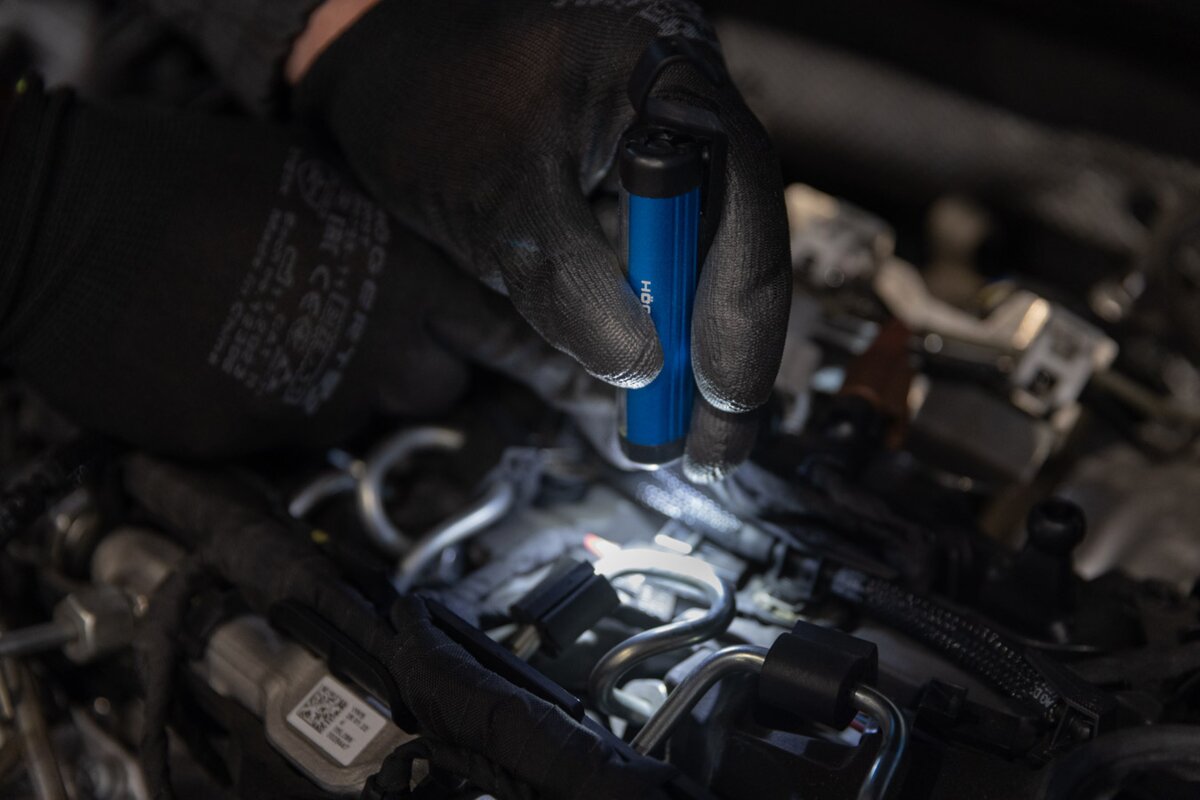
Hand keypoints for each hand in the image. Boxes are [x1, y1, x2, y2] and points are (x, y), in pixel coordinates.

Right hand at [0, 80, 563, 456]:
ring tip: (281, 340)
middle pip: (438, 393)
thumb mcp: (312, 182)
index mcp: (400, 276)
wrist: (61, 221)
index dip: (533, 358)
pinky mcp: (245, 443)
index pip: (502, 335)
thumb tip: (417, 262)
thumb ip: (384, 238)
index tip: (572, 384)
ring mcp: (307, 404)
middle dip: (417, 374)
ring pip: (358, 421)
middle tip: (374, 341)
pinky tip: (229, 363)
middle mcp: (368, 351)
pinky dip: (269, 410)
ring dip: (338, 391)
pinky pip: (283, 439)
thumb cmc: (181, 176)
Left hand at [288, 0, 791, 480]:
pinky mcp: (627, 198)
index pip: (742, 201)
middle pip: (736, 245)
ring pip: (702, 267)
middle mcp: (682, 119)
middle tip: (710, 450)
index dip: (738, 309)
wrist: (381, 74)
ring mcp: (659, 161)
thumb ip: (571, 277)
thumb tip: (639, 370)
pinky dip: (654, 331)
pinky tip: (649, 387)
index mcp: (668, 82)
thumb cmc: (428, 102)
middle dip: (726, 354)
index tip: (717, 397)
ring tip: (682, 436)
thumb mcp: (496, 195)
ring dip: (692, 355)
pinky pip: (659, 268)